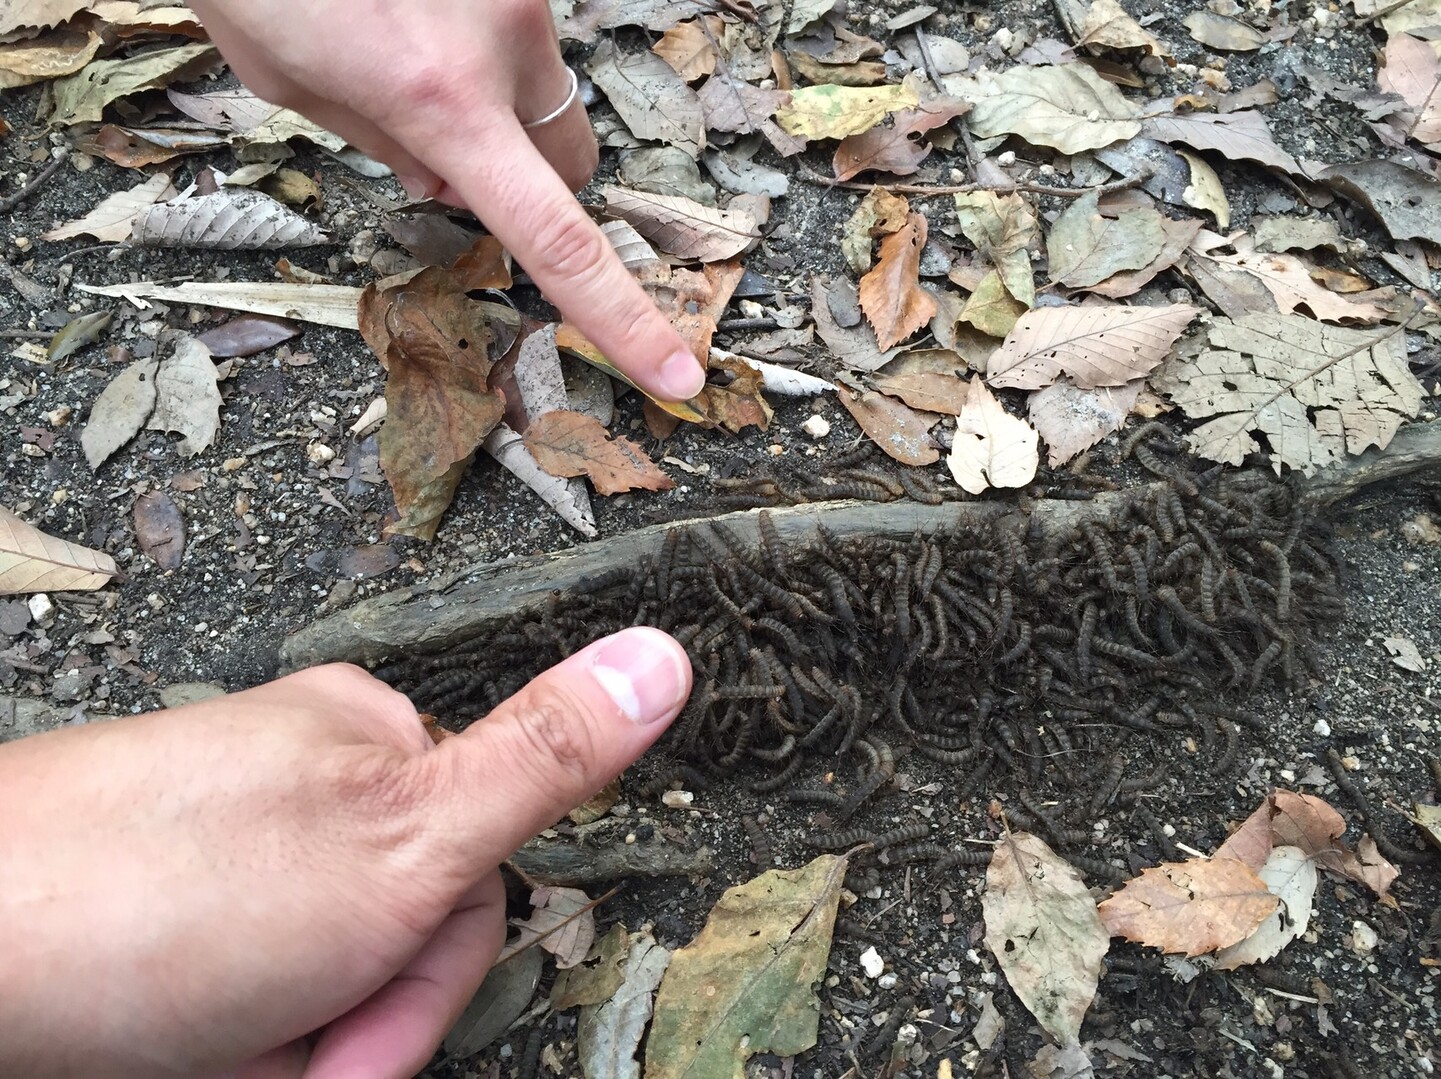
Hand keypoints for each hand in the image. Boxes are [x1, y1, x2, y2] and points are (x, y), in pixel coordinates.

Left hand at [0, 627, 690, 1078]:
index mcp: (374, 740)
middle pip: (395, 939)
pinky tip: (172, 1045)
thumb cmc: (166, 899)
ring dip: (276, 1045)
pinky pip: (236, 996)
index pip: (476, 884)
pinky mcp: (167, 906)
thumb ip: (543, 760)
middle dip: (346, 1024)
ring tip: (202, 1049)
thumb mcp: (400, 842)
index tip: (363, 1037)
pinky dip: (216, 1044)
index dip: (425, 986)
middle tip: (274, 1050)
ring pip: (315, 981)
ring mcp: (230, 845)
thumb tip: (660, 654)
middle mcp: (304, 781)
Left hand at [185, 0, 706, 402]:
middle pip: (575, 160)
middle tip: (460, 159)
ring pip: (546, 86)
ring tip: (411, 46)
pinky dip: (479, 35)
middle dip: (533, 178)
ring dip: (501, 98)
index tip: (677, 376)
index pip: (556, 240)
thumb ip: (381, 144)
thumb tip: (443, 179)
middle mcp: (502, 43)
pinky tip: (415, 5)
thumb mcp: (290, 81)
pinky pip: (520, 24)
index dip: (623, 320)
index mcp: (437, 101)